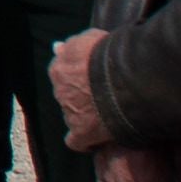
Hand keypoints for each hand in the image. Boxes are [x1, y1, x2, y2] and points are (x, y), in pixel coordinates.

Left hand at [49, 30, 114, 152]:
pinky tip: (95, 142)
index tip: (92, 82)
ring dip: (85, 117)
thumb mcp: (89, 39)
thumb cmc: (110, 54)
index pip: (63, 76)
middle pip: (68, 97)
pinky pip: (77, 142)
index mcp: (60, 68)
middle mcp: (60, 90)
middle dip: (82, 98)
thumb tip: (58, 47)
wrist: (123, 78)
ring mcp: (69, 112)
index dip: (78, 80)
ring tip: (106, 118)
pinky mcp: (82, 131)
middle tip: (102, 100)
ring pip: (72, 116)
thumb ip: (73, 45)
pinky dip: (85, 142)